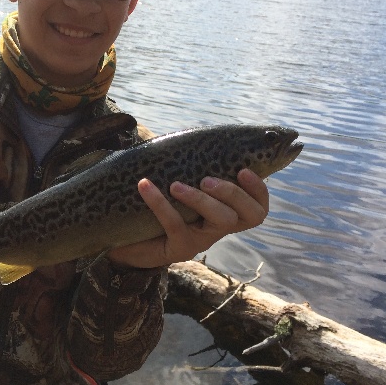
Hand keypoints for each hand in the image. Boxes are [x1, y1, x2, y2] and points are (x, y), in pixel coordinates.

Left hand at [107, 169, 268, 268]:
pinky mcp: (179, 249)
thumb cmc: (154, 204)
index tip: (243, 170)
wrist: (127, 238)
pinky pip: (176, 225)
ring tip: (176, 185)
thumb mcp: (177, 183)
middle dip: (234, 193)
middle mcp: (219, 228)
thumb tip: (197, 135)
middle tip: (207, 180)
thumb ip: (192, 167)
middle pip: (249, 215)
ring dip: (201, 199)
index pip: (258, 207)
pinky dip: (160, 203)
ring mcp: (201, 240)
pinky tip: (145, 186)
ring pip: (220, 221)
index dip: (258, 190)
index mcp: (225, 213)